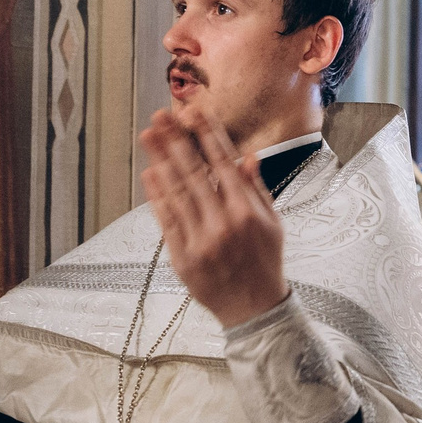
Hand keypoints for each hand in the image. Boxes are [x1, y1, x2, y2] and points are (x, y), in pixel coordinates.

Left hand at [138, 105, 286, 327]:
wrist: (253, 309)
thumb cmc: (265, 263)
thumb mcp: (273, 224)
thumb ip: (256, 189)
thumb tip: (246, 157)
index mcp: (247, 211)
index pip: (222, 163)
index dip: (206, 135)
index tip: (193, 112)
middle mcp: (223, 222)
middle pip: (193, 172)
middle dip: (175, 140)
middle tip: (160, 116)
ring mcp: (200, 240)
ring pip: (176, 192)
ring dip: (160, 160)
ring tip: (148, 136)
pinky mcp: (182, 257)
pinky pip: (166, 221)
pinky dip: (156, 196)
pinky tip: (149, 174)